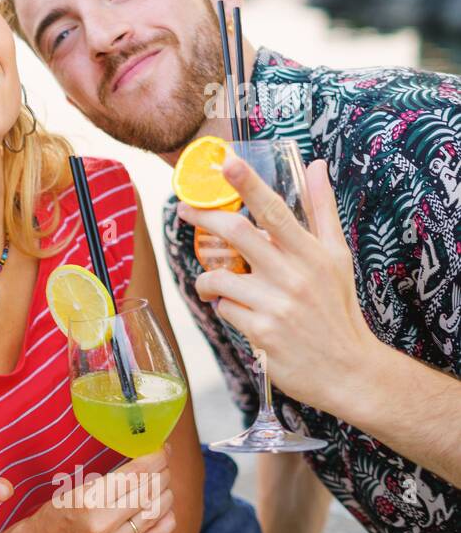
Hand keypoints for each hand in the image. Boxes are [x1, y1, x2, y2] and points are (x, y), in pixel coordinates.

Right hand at [3, 448, 174, 532]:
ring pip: (156, 514)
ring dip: (165, 495)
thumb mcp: (73, 491)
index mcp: (87, 500)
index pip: (135, 474)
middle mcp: (101, 525)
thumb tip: (142, 463)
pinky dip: (165, 519)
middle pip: (149, 492)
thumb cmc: (52, 518)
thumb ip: (108, 481)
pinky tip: (162, 509)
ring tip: (163, 485)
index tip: (161, 450)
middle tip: (163, 465)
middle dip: (162, 474)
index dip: (155, 459)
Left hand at [177, 155, 377, 413]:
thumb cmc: (337, 308)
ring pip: (220, 277)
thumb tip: (317, 165)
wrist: (348, 370)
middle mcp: (296, 275)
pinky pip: (224, 309)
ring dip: (210, 281)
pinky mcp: (262, 332)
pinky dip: (225, 309)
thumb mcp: (337, 257)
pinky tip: (242, 315)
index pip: (276, 211)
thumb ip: (322, 210)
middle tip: (185, 211)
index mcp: (313, 253)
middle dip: (204, 218)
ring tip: (216, 286)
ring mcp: (278, 305)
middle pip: (238, 234)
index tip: (227, 162)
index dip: (250, 185)